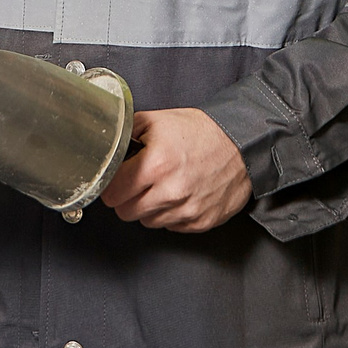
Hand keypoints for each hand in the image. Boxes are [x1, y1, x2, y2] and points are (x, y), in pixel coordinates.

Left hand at [100, 108, 250, 232]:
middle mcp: (170, 192)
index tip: (118, 180)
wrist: (242, 144)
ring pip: (147, 222)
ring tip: (164, 186)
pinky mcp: (200, 222)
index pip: (112, 194)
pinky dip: (171, 214)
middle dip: (128, 198)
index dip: (112, 186)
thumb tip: (106, 145)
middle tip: (139, 182)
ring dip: (150, 207)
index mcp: (155, 165)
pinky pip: (171, 227)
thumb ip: (127, 134)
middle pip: (126, 212)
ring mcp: (186, 210)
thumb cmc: (201, 131)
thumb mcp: (158, 121)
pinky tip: (180, 195)